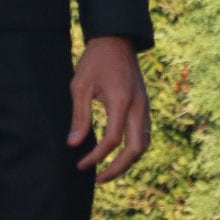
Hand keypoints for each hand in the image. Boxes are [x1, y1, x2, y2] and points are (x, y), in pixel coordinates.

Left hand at [67, 36, 149, 182]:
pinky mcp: (145, 107)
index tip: (80, 165)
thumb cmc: (95, 61)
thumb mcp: (80, 86)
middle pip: (136, 149)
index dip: (96, 157)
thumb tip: (73, 144)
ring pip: (144, 145)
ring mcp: (145, 107)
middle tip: (97, 179)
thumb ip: (79, 116)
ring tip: (107, 172)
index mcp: (121, 101)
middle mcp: (139, 107)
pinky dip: (132, 150)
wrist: (116, 40)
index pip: (113, 140)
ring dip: (127, 162)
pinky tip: (116, 155)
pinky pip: (144, 135)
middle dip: (117, 169)